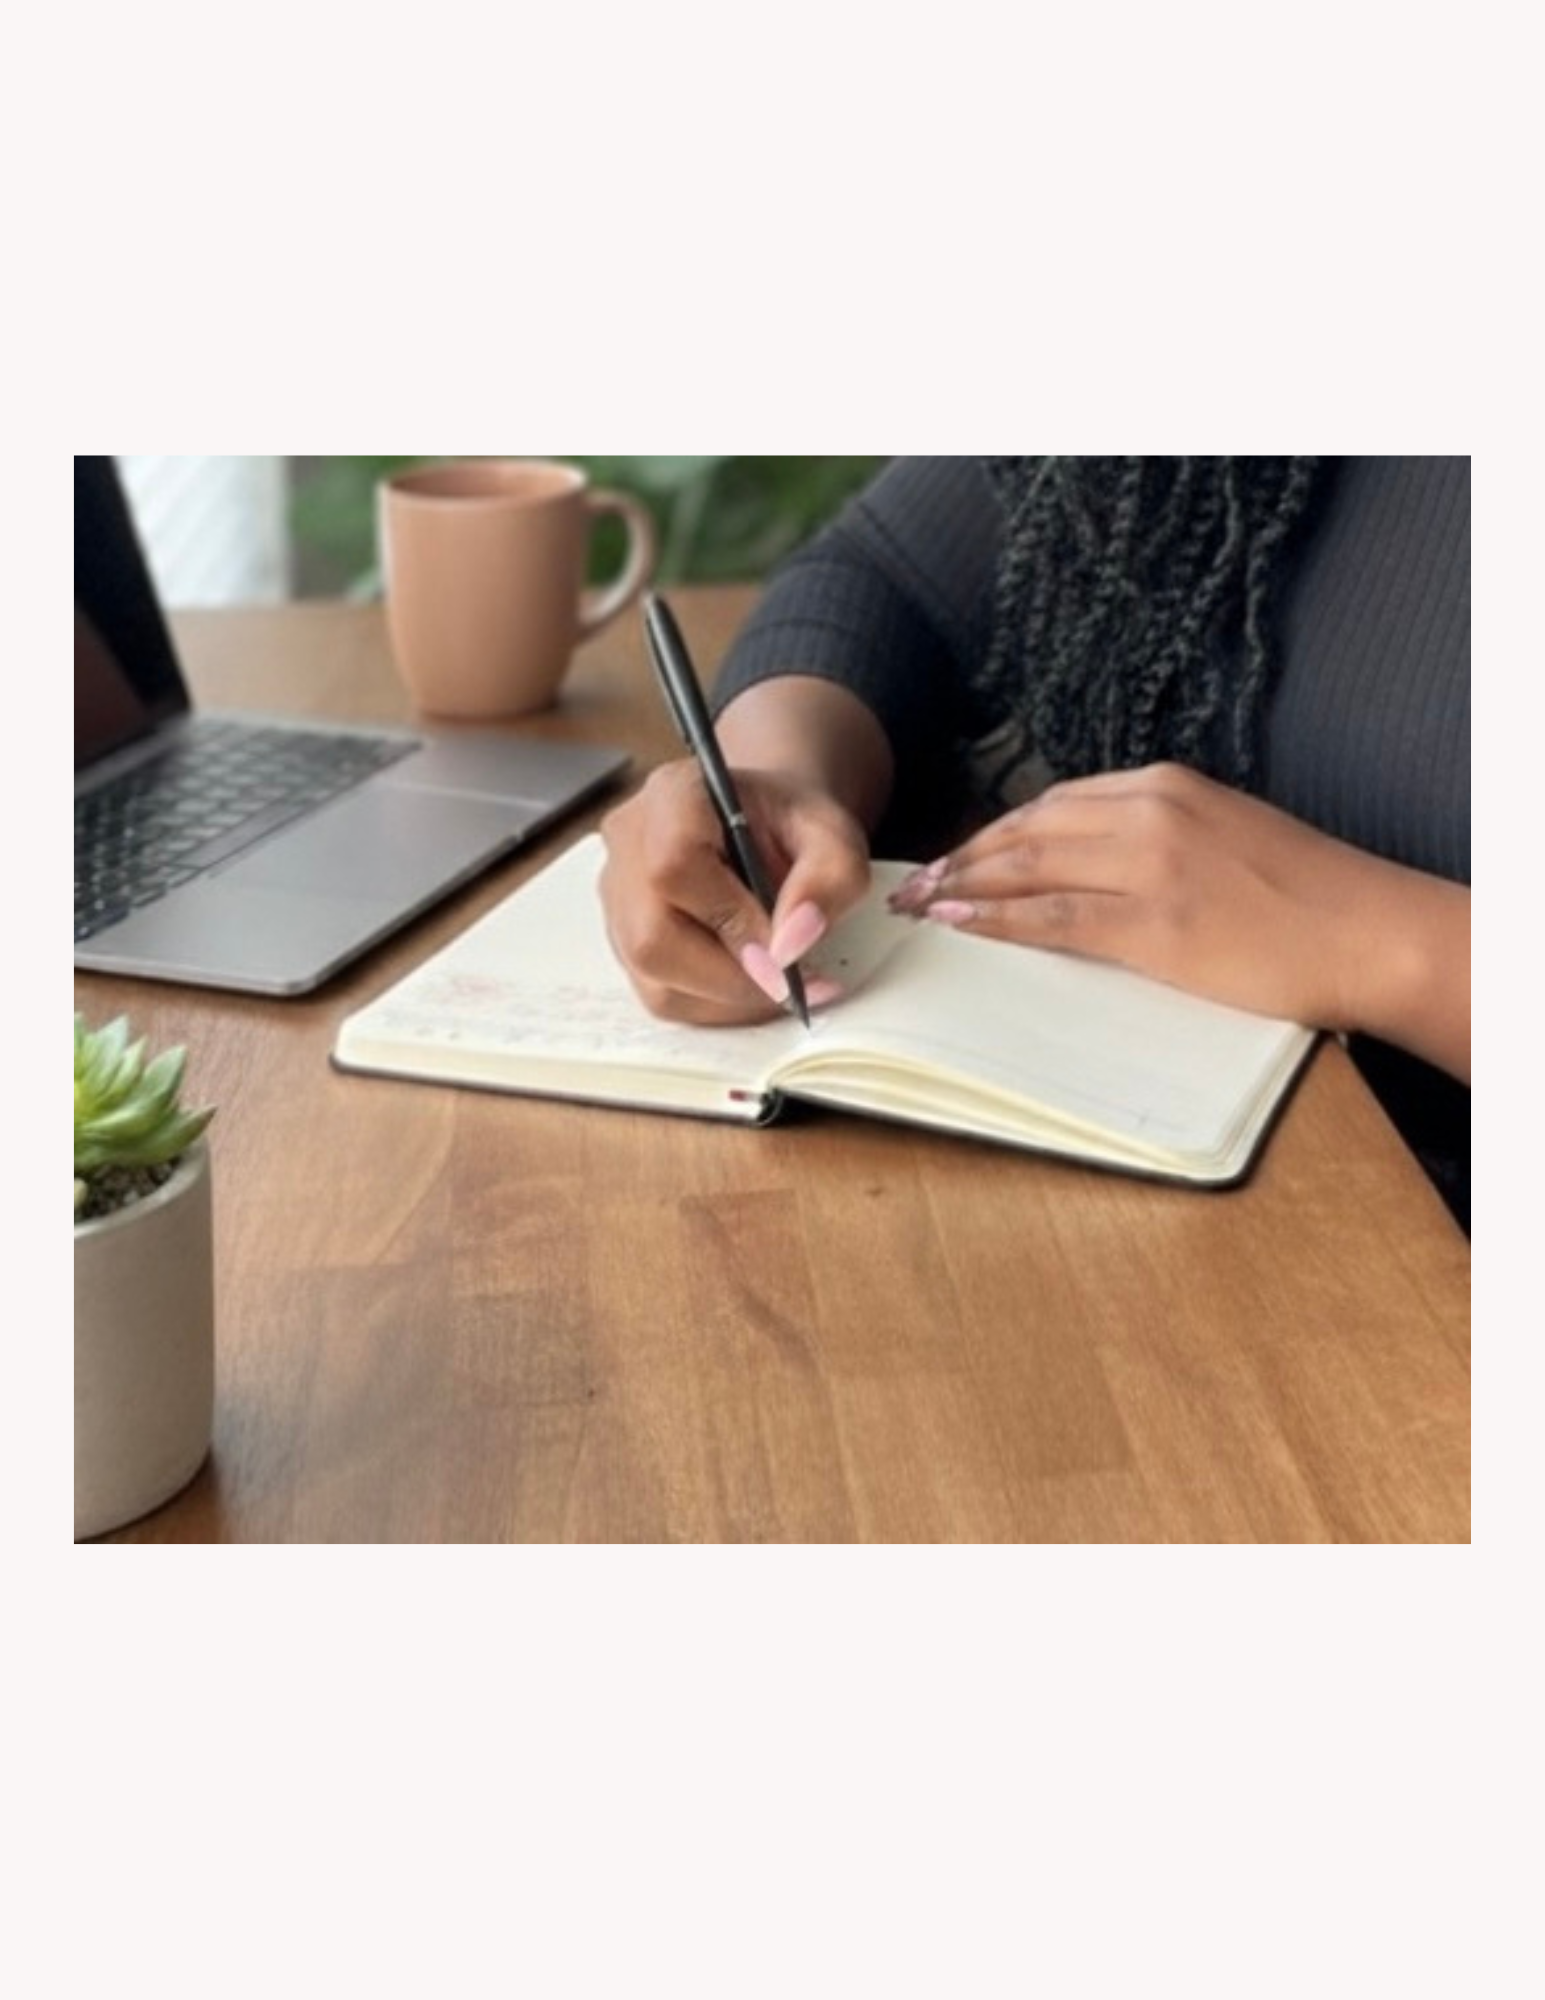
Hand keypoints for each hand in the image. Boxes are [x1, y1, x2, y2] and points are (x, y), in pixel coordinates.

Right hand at [599, 758, 871, 1023]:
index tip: (784, 947)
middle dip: (731, 977)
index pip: (674, 864)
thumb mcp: (834, 836)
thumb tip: (791, 944)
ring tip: (781, 983)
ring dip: (727, 999)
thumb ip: (829, 880)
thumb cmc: (790, 825)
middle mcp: (628, 844)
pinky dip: (715, 1005)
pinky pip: (660, 994)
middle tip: (790, 981)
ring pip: (652, 979)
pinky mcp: (622, 940)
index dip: (730, 919)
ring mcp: (617, 896)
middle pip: (651, 939)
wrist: (762, 826)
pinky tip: (755, 986)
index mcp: (673, 796)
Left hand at [889, 762, 1470, 1077]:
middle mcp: (1149, 812)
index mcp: (1166, 786)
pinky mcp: (1153, 923)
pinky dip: (996, 920)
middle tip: (915, 883)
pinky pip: (1052, 918)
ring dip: (963, 886)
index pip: (1055, 803)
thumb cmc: (1307, 896)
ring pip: (1028, 867)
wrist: (1369, 932)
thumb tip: (1099, 862)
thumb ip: (1160, 836)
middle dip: (963, 857)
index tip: (958, 855)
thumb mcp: (1226, 835)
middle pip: (1028, 829)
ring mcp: (1149, 866)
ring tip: (920, 906)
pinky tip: (959, 924)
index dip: (996, 832)